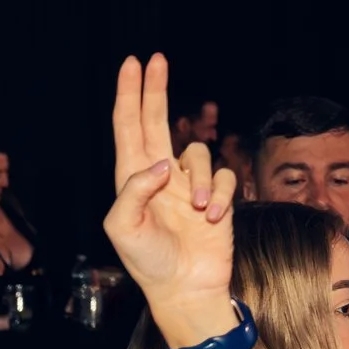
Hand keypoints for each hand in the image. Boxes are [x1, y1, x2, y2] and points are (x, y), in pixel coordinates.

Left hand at [102, 52, 237, 339]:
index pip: (129, 128)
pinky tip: (213, 219)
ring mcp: (189, 186)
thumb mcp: (123, 228)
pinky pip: (225, 180)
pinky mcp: (216, 199)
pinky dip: (221, 196)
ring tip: (199, 209)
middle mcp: (159, 176)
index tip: (132, 65)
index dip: (129, 96)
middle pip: (156, 122)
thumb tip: (162, 164)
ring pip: (199, 154)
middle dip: (155, 91)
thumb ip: (134, 191)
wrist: (183, 289)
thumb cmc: (147, 262)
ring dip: (203, 179)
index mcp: (132, 179)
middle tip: (156, 60)